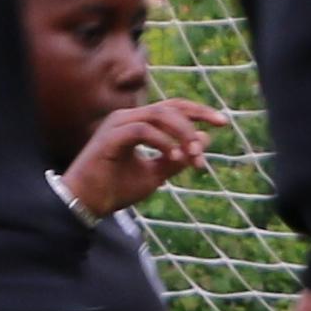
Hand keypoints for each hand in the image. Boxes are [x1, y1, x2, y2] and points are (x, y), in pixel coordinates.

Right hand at [56, 98, 219, 221]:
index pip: (173, 107)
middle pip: (170, 107)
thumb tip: (204, 139)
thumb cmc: (115, 188)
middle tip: (204, 152)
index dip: (199, 112)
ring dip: (181, 135)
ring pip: (159, 115)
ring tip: (192, 157)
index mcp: (137, 123)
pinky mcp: (110, 137)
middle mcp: (127, 117)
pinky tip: (174, 159)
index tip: (223, 123)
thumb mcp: (154, 175)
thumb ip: (177, 158)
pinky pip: (143, 131)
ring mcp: (117, 124)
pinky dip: (163, 143)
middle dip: (194, 124)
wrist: (86, 204)